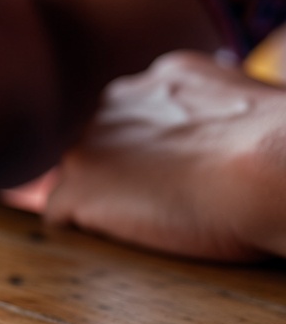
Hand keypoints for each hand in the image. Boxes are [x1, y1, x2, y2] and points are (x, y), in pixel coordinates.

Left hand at [45, 51, 285, 260]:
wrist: (270, 165)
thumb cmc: (279, 149)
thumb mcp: (248, 112)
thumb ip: (219, 119)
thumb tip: (225, 145)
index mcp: (161, 80)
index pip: (138, 116)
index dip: (154, 151)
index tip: (175, 175)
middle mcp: (116, 101)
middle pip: (104, 143)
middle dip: (124, 170)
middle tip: (166, 203)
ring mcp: (89, 143)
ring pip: (80, 175)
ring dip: (103, 200)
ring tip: (145, 225)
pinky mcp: (79, 187)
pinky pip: (60, 213)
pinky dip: (80, 230)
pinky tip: (108, 244)